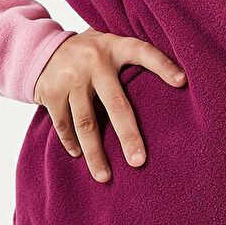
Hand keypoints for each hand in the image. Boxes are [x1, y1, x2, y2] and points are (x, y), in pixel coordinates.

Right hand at [33, 30, 186, 182]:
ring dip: (95, 153)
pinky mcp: (50, 92)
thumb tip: (176, 85)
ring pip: (85, 122)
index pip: (143, 52)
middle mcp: (94, 62)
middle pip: (115, 104)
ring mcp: (71, 78)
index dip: (163, 65)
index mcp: (115, 47)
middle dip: (128, 135)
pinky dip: (72, 143)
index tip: (183, 81)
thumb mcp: (112, 47)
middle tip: (139, 162)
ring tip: (104, 177)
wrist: (42, 47)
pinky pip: (63, 125)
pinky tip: (79, 155)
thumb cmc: (91, 54)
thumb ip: (132, 63)